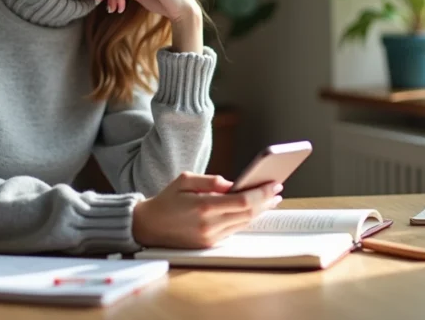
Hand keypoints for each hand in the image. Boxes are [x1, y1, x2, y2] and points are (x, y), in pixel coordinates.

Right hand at [131, 172, 282, 248]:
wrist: (148, 226)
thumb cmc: (166, 200)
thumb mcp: (185, 180)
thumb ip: (211, 180)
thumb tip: (234, 183)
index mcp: (203, 206)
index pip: (243, 201)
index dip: (262, 193)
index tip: (274, 184)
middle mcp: (209, 224)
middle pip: (248, 214)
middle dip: (265, 201)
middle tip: (277, 190)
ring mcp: (210, 237)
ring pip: (243, 223)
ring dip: (259, 211)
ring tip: (270, 199)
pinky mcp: (208, 244)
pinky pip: (234, 230)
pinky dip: (246, 219)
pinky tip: (253, 210)